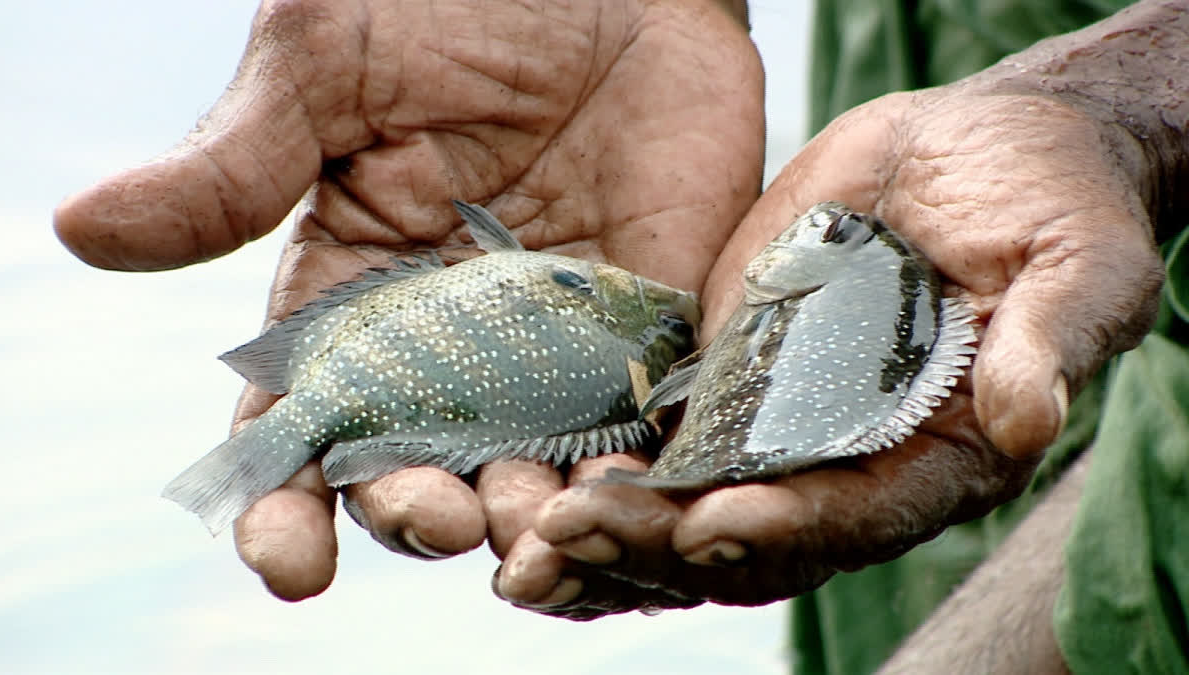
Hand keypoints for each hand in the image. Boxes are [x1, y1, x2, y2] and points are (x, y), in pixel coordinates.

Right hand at [54, 0, 763, 599]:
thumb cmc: (451, 3)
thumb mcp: (327, 66)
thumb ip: (237, 163)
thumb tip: (83, 228)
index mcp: (351, 301)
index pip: (302, 429)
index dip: (283, 505)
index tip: (285, 560)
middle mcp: (448, 348)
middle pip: (416, 470)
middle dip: (416, 514)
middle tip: (435, 515)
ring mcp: (552, 350)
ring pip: (527, 471)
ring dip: (523, 518)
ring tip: (529, 530)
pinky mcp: (643, 333)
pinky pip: (636, 427)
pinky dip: (631, 474)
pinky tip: (627, 496)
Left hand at [493, 85, 1164, 616]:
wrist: (984, 158)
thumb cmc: (1054, 213)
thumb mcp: (1079, 269)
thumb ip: (1050, 343)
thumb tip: (1029, 419)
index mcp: (934, 459)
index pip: (856, 516)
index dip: (788, 526)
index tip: (715, 521)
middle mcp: (847, 462)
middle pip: (751, 535)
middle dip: (663, 545)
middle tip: (576, 535)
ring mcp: (779, 423)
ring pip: (688, 505)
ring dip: (612, 529)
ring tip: (529, 534)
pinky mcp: (729, 372)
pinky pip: (662, 434)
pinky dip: (603, 466)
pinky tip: (533, 477)